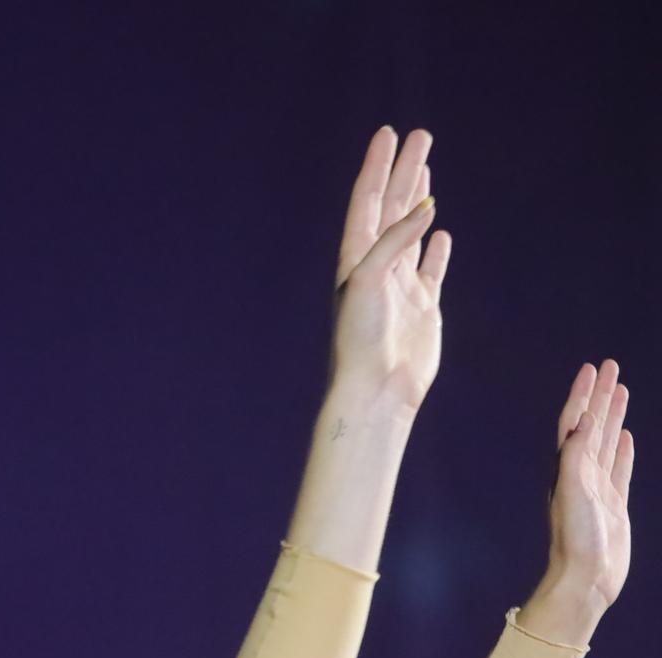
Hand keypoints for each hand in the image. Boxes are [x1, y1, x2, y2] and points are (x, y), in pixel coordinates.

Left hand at [330, 127, 449, 412]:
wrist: (376, 388)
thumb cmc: (361, 339)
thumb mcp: (369, 280)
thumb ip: (394, 242)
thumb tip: (427, 206)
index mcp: (354, 259)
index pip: (367, 201)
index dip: (378, 166)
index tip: (389, 134)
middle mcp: (375, 268)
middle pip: (392, 208)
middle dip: (405, 172)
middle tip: (421, 136)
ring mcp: (399, 286)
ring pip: (411, 231)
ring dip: (418, 200)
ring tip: (426, 170)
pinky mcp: (421, 307)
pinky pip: (430, 269)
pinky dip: (434, 248)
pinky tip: (440, 232)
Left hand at [519, 361, 633, 643]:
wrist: (585, 578)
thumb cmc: (575, 539)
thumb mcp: (573, 491)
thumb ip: (576, 456)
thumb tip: (582, 420)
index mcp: (567, 468)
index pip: (574, 421)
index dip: (582, 394)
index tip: (592, 368)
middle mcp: (579, 474)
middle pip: (592, 424)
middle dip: (601, 395)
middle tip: (611, 366)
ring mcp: (597, 488)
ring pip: (607, 442)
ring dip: (613, 416)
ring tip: (621, 391)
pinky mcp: (613, 504)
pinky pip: (619, 468)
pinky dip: (622, 450)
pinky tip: (625, 435)